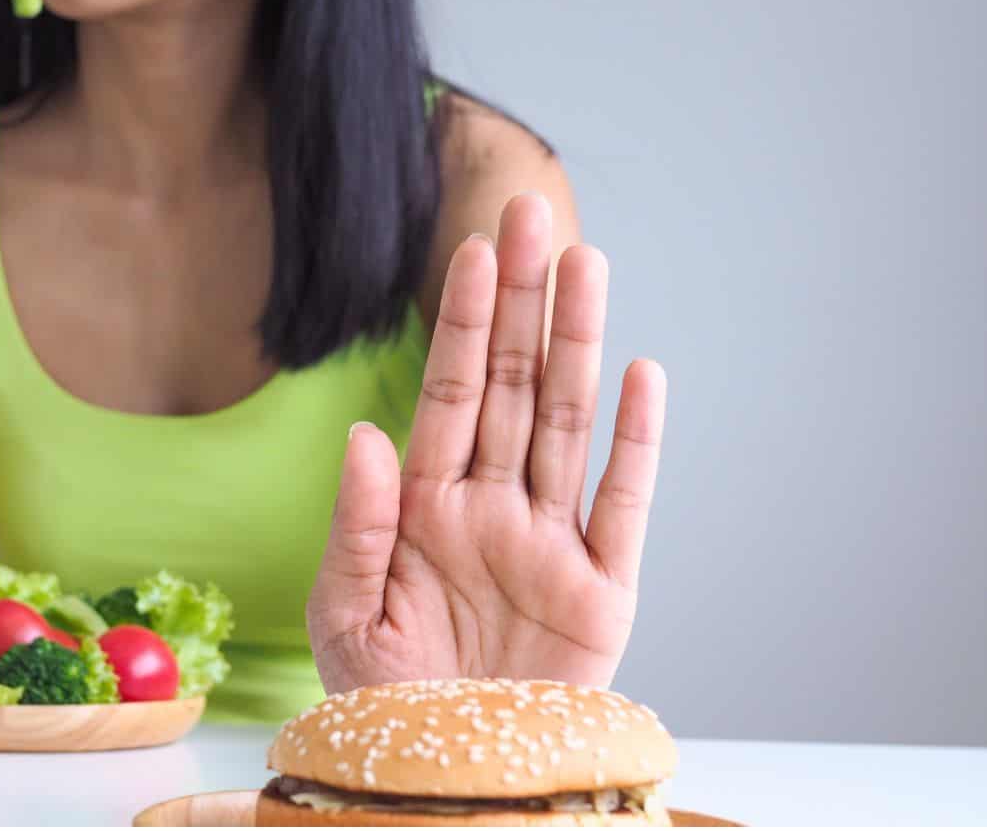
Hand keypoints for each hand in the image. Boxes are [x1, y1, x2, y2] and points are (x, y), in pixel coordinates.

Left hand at [307, 193, 667, 693]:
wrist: (450, 781)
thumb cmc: (385, 704)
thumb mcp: (347, 617)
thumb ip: (357, 525)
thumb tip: (366, 432)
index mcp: (426, 509)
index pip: (450, 396)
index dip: (463, 324)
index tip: (473, 249)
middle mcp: (493, 510)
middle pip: (515, 388)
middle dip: (523, 303)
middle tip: (531, 213)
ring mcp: (551, 544)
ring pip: (569, 425)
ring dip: (578, 344)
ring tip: (587, 264)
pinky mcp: (603, 591)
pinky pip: (623, 504)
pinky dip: (635, 443)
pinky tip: (639, 376)